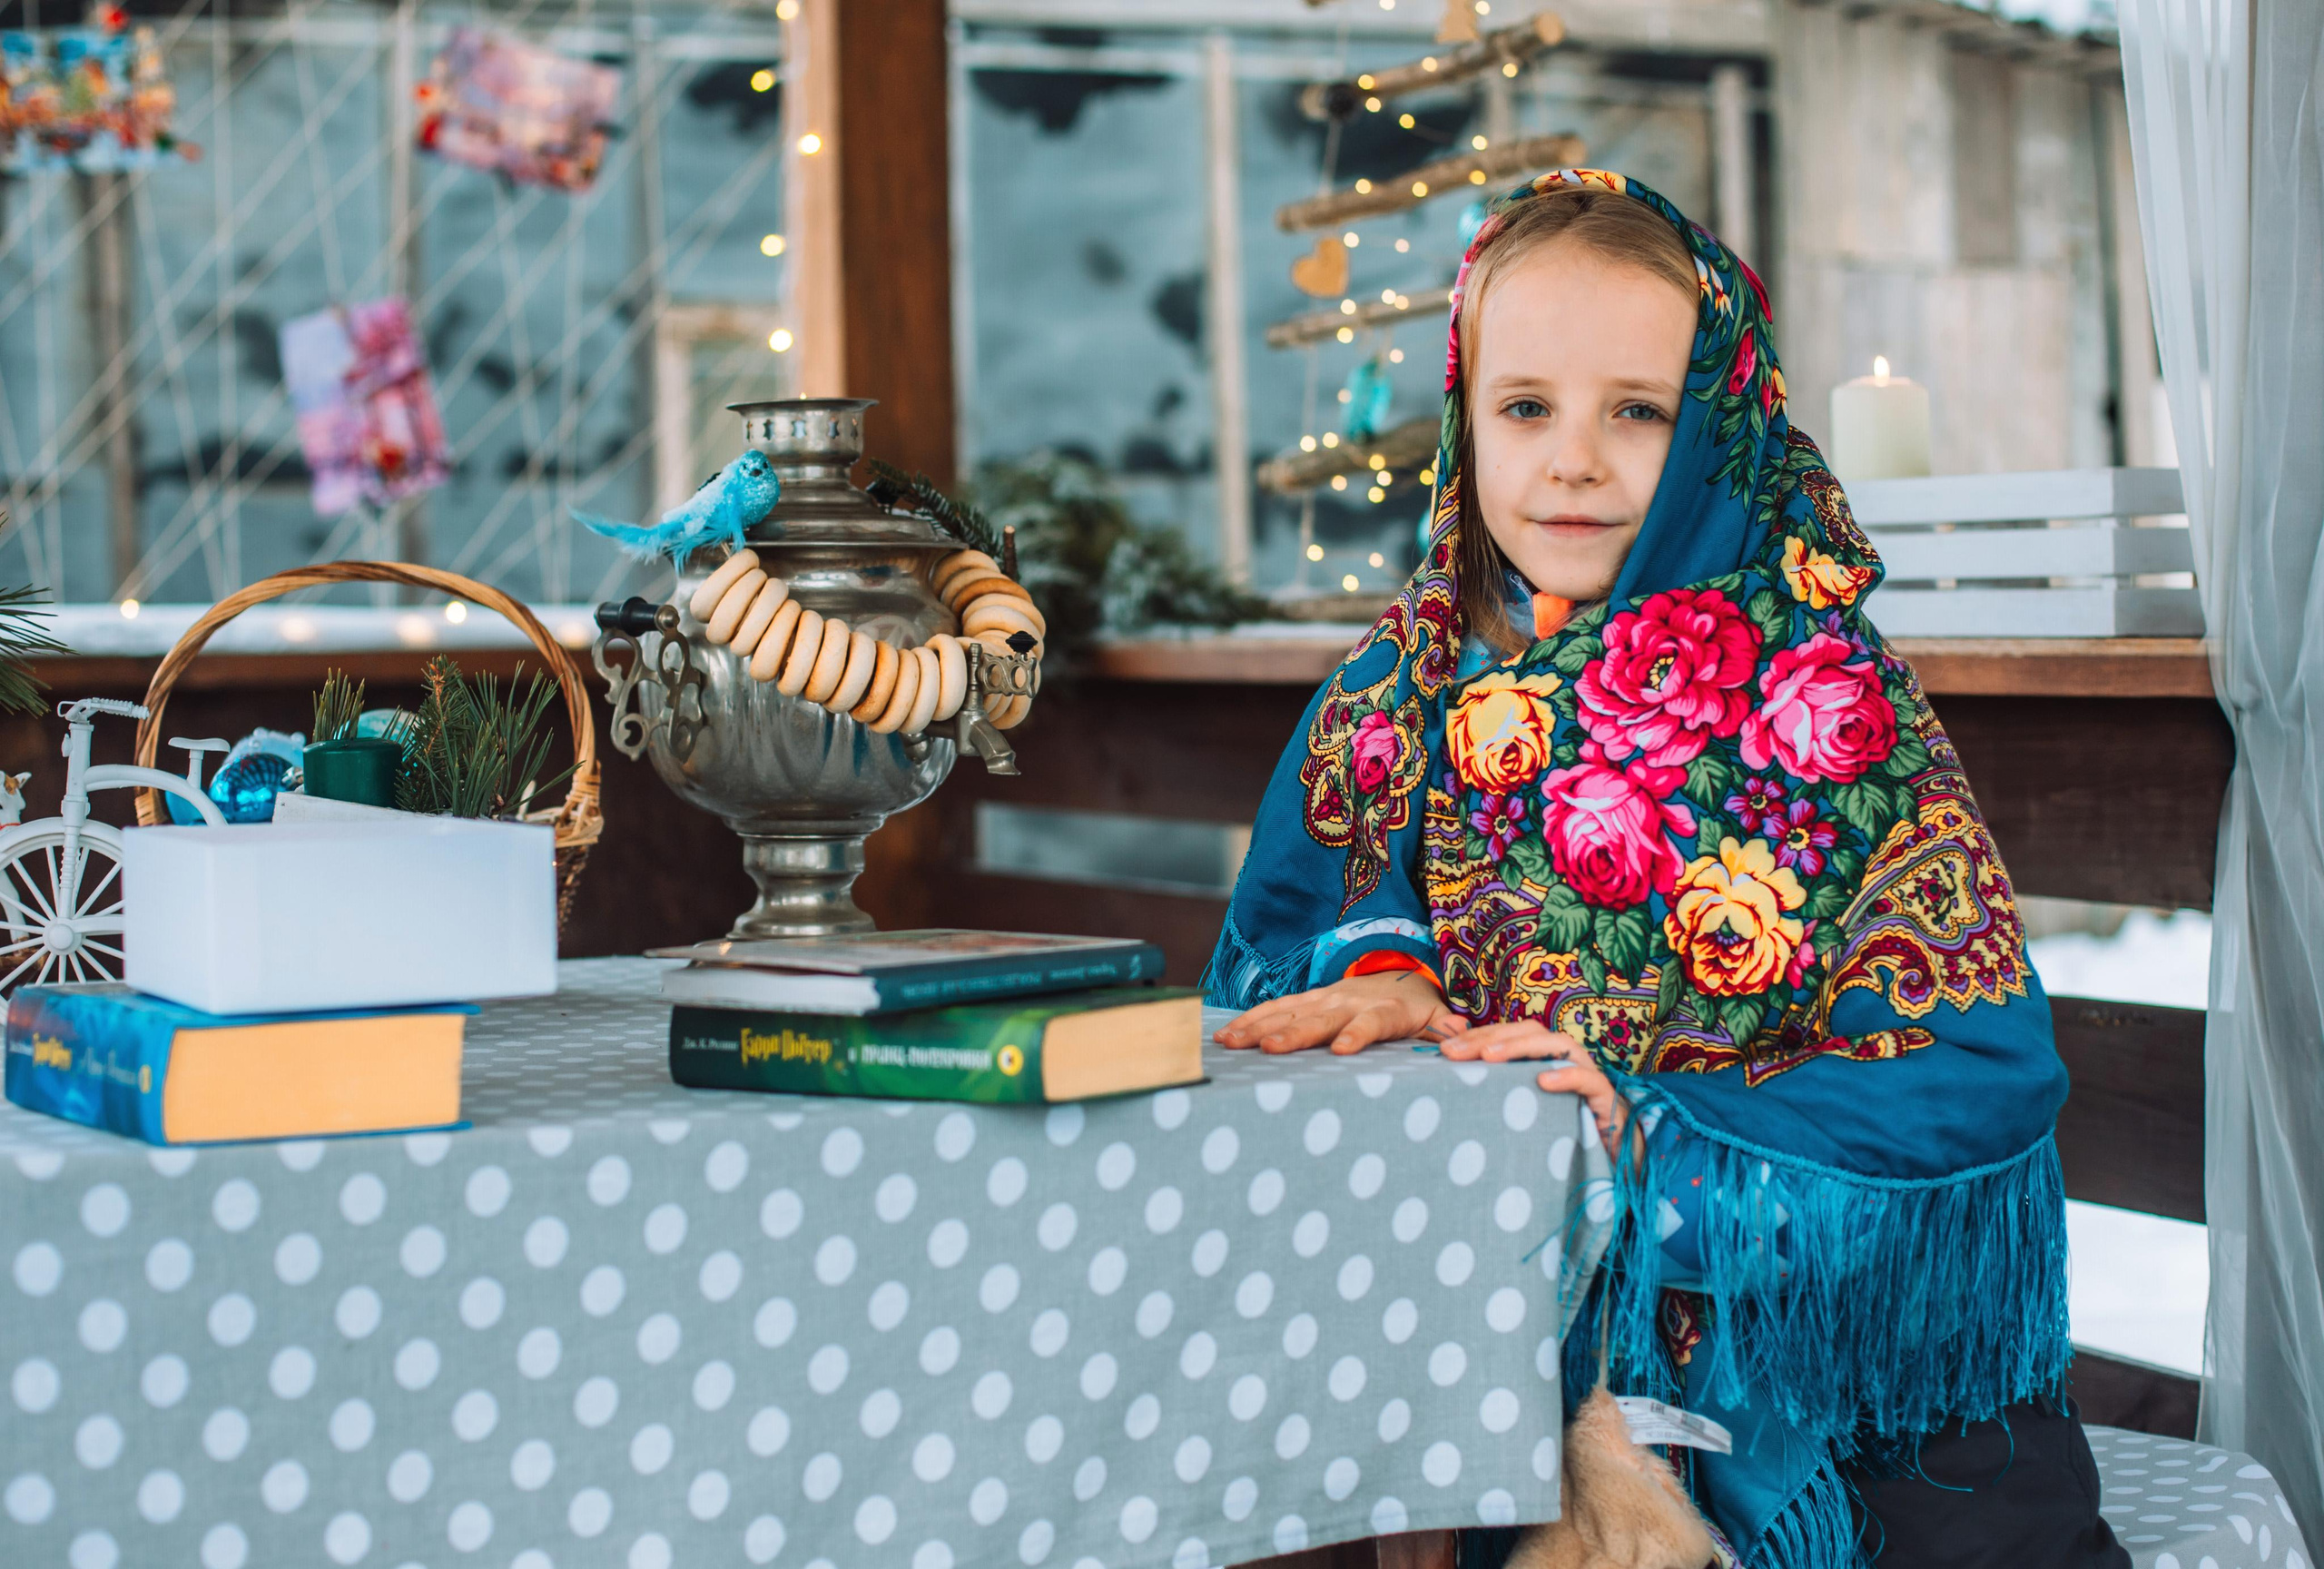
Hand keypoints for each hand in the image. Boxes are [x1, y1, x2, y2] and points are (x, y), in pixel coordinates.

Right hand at [1213, 969, 1463, 1055]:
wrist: (1397, 975)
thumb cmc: (1418, 1007)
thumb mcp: (1437, 1016)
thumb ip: (1444, 1027)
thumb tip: (1459, 1035)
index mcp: (1384, 1010)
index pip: (1370, 1024)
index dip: (1356, 1035)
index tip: (1341, 1051)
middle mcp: (1348, 1002)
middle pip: (1319, 1019)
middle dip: (1292, 1034)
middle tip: (1267, 1049)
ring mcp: (1324, 999)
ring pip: (1287, 1011)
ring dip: (1258, 1027)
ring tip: (1231, 1044)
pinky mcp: (1307, 1000)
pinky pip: (1275, 1008)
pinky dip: (1250, 1020)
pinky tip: (1226, 1036)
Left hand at [1439, 1019, 1628, 1145]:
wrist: (1615, 1168)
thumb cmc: (1564, 1138)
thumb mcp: (1525, 1114)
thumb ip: (1500, 1094)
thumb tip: (1455, 1079)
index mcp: (1546, 1060)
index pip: (1512, 1034)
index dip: (1479, 1036)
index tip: (1444, 1049)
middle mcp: (1568, 1062)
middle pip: (1531, 1032)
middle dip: (1491, 1037)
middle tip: (1454, 1053)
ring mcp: (1590, 1078)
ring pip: (1560, 1045)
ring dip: (1522, 1047)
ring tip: (1489, 1058)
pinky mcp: (1607, 1100)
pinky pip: (1589, 1080)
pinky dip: (1567, 1076)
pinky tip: (1543, 1080)